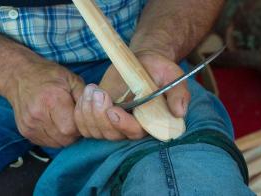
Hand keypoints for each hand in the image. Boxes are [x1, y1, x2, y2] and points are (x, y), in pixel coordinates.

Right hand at [4, 60, 84, 146]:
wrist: (19, 75)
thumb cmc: (49, 76)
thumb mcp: (72, 79)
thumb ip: (86, 97)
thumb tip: (97, 113)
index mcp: (52, 100)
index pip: (73, 128)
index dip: (82, 126)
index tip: (83, 118)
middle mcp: (38, 115)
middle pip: (65, 138)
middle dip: (75, 133)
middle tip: (75, 119)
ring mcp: (29, 125)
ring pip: (57, 143)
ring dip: (65, 136)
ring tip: (65, 120)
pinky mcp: (25, 131)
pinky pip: (46, 143)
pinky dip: (54, 137)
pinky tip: (55, 123)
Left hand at [74, 51, 189, 140]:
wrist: (143, 61)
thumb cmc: (159, 69)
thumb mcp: (172, 75)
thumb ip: (178, 93)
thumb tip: (180, 112)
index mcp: (150, 121)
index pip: (135, 133)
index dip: (123, 125)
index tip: (113, 110)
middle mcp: (130, 125)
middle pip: (111, 135)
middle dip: (100, 117)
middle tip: (98, 93)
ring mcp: (113, 121)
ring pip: (95, 131)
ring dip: (88, 113)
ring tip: (92, 89)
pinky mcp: (100, 114)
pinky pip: (85, 124)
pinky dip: (81, 113)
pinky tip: (86, 95)